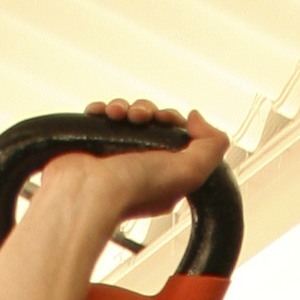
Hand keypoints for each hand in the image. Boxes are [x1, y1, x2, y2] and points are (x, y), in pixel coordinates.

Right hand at [31, 99, 228, 232]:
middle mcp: (140, 164)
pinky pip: (100, 118)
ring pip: (126, 116)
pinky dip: (101, 110)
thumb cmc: (133, 190)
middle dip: (147, 109)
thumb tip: (197, 117)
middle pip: (151, 121)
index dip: (171, 119)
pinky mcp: (92, 146)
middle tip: (140, 118)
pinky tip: (100, 114)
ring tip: (116, 115)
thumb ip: (211, 144)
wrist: (88, 193)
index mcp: (164, 172)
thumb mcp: (192, 172)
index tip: (164, 120)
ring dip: (124, 106)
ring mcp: (115, 155)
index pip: (175, 134)